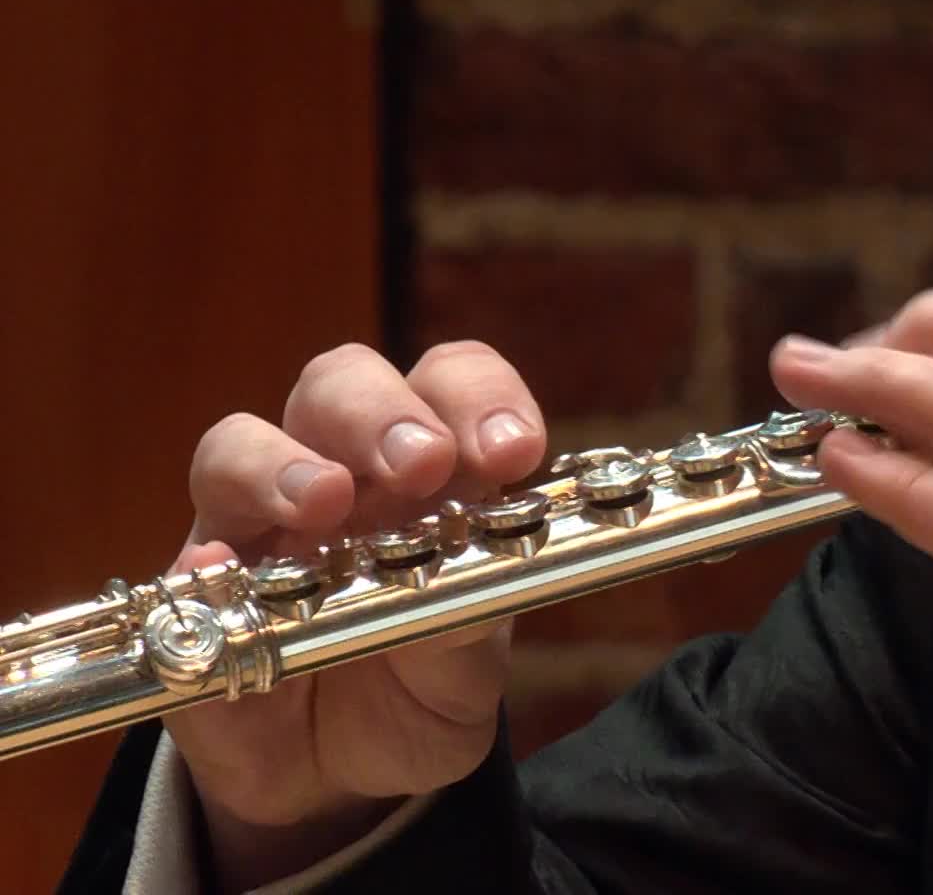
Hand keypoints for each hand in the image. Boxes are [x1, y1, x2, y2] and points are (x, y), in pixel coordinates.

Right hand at [166, 341, 545, 890]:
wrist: (345, 782)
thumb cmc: (420, 690)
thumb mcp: (469, 667)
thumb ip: (473, 624)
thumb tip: (459, 589)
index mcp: (429, 470)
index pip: (450, 384)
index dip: (482, 397)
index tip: (515, 451)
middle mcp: (340, 474)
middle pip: (340, 384)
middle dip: (381, 412)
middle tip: (420, 462)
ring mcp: (256, 525)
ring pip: (240, 443)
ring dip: (284, 463)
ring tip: (325, 502)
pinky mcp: (194, 595)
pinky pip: (184, 560)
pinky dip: (206, 560)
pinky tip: (221, 574)